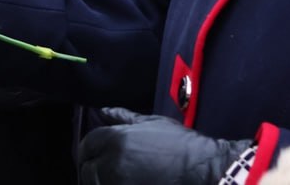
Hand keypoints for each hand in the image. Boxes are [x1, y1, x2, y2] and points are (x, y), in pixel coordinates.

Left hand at [77, 107, 253, 184]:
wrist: (202, 168)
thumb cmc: (179, 144)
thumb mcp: (151, 122)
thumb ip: (123, 117)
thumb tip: (103, 111)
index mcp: (116, 138)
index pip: (87, 144)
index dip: (87, 149)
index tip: (91, 154)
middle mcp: (113, 161)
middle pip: (87, 167)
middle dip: (91, 167)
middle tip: (99, 169)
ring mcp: (120, 181)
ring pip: (95, 182)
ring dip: (98, 179)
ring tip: (110, 177)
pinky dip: (109, 184)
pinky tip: (119, 182)